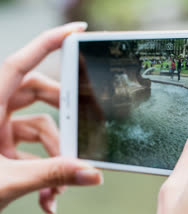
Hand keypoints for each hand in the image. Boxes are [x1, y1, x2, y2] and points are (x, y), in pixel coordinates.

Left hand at [0, 22, 102, 213]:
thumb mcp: (7, 181)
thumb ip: (52, 175)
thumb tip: (93, 173)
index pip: (20, 64)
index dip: (48, 42)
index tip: (77, 31)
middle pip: (39, 94)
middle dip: (65, 117)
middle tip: (84, 134)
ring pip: (40, 126)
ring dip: (55, 155)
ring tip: (58, 188)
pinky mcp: (2, 146)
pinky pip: (32, 148)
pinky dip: (44, 171)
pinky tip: (49, 197)